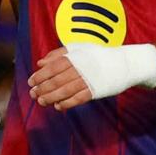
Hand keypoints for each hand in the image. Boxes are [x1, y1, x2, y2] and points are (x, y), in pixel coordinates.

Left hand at [28, 43, 155, 109]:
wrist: (124, 63)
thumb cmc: (98, 56)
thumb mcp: (78, 48)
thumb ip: (58, 54)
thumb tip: (40, 63)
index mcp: (74, 57)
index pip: (52, 67)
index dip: (39, 76)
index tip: (31, 82)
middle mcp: (79, 68)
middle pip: (56, 80)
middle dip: (42, 88)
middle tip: (33, 94)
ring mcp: (88, 80)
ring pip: (65, 91)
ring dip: (50, 97)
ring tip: (41, 101)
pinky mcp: (96, 90)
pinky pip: (78, 99)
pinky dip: (66, 103)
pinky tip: (58, 106)